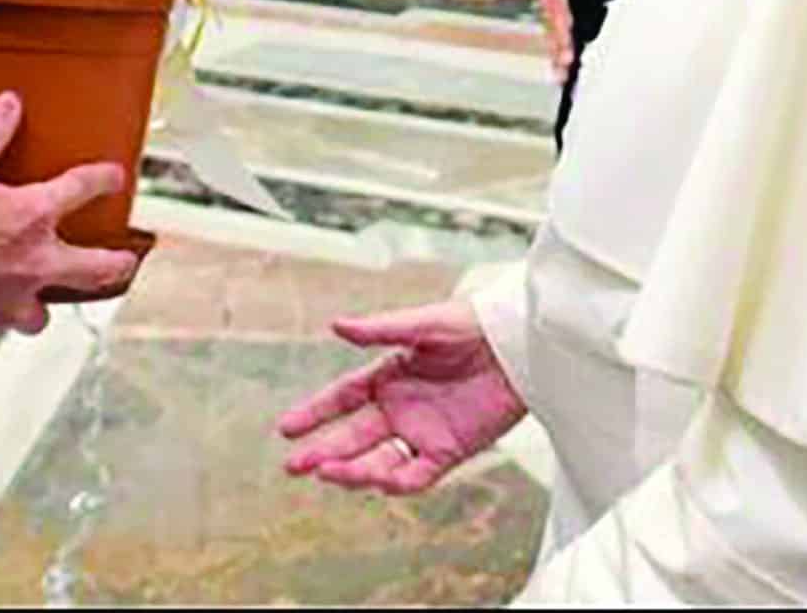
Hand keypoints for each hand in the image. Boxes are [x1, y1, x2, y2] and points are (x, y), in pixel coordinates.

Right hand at [0, 92, 139, 341]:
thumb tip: (9, 105)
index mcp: (31, 216)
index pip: (80, 189)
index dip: (102, 179)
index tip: (116, 178)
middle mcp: (35, 262)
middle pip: (96, 269)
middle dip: (116, 265)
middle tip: (125, 263)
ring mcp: (14, 301)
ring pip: (46, 313)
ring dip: (46, 304)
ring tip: (40, 300)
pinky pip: (3, 324)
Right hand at [278, 302, 525, 494]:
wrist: (519, 347)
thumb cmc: (472, 327)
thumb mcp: (422, 325)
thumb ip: (379, 330)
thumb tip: (335, 326)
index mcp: (389, 376)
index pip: (343, 399)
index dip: (315, 413)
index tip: (286, 428)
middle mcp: (401, 408)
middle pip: (354, 437)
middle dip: (322, 452)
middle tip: (295, 466)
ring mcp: (423, 432)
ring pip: (379, 460)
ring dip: (353, 469)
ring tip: (328, 473)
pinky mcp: (450, 451)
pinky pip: (418, 474)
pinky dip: (397, 481)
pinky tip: (378, 479)